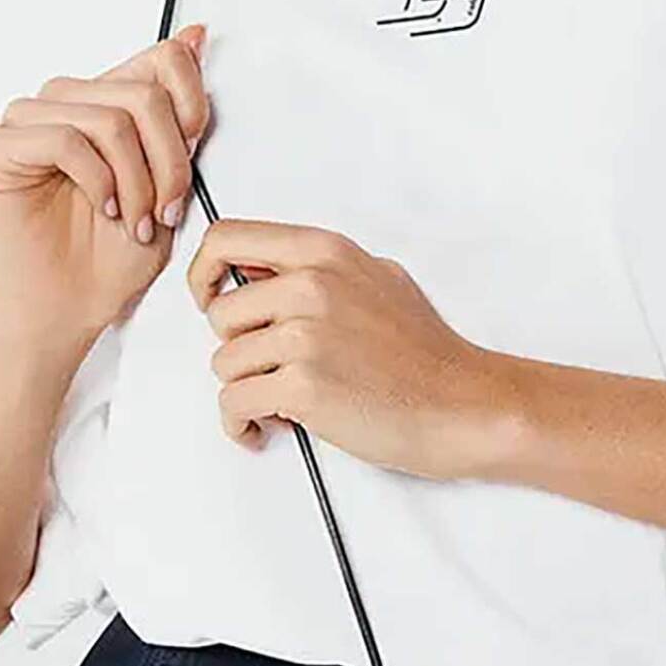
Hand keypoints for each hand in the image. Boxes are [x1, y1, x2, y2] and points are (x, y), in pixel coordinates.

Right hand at [0, 26, 210, 354]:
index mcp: (109, 98)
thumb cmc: (114, 253)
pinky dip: (97, 181)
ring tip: (135, 220)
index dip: (192, 105)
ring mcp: (31, 119)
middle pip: (143, 94)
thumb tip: (195, 33)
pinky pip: (64, 140)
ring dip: (135, 180)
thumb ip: (181, 112)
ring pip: (109, 118)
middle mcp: (70, 99)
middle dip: (169, 162)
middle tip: (165, 210)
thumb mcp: (170, 180)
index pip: (163, 58)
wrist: (71, 307)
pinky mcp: (1, 146)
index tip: (193, 156)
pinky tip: (103, 208)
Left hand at [185, 219, 515, 480]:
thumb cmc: (425, 353)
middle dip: (237, 348)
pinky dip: (241, 423)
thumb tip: (262, 274)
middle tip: (268, 368)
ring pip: (224, 363)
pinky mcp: (302, 386)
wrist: (462, 404)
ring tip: (278, 403)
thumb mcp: (376, 278)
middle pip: (219, 313)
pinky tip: (264, 427)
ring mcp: (305, 335)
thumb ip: (318, 270)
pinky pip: (233, 404)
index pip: (226, 238)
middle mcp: (310, 285)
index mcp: (324, 252)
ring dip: (245, 390)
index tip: (209, 298)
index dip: (203, 272)